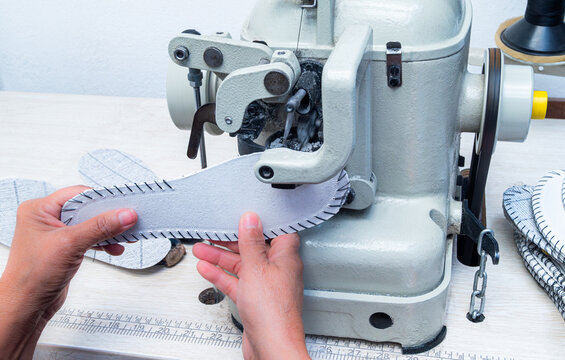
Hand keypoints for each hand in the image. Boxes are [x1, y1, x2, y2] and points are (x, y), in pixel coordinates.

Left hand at [0, 186, 136, 358]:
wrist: (26, 307)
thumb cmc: (31, 278)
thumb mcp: (70, 245)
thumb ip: (100, 227)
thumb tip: (124, 215)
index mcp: (39, 209)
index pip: (78, 194)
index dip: (101, 199)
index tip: (123, 205)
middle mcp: (47, 219)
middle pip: (86, 209)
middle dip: (108, 217)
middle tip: (127, 220)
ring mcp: (57, 234)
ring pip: (91, 224)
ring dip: (108, 231)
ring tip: (123, 236)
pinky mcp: (66, 248)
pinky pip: (90, 237)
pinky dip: (103, 242)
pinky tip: (113, 248)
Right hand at [192, 212, 308, 359]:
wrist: (271, 346)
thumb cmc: (274, 312)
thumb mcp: (256, 267)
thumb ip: (251, 242)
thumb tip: (250, 219)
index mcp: (286, 256)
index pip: (275, 230)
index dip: (258, 222)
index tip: (241, 216)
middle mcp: (278, 269)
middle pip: (254, 247)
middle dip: (231, 240)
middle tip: (214, 232)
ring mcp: (266, 285)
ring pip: (242, 265)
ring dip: (221, 256)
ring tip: (202, 248)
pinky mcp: (255, 299)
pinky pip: (236, 281)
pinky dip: (221, 275)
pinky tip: (207, 269)